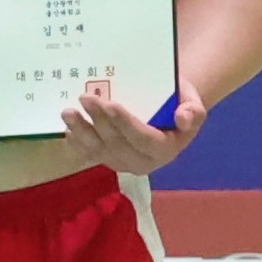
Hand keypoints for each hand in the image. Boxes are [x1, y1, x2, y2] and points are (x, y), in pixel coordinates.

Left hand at [60, 81, 196, 174]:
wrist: (168, 110)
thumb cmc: (179, 103)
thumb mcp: (193, 103)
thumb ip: (193, 111)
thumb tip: (182, 118)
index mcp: (165, 150)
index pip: (143, 139)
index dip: (125, 123)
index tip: (110, 104)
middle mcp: (142, 162)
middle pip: (117, 144)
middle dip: (100, 122)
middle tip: (86, 98)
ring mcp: (122, 162)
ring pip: (99, 150)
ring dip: (82, 132)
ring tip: (68, 113)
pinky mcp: (108, 159)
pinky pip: (89, 154)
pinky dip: (76, 142)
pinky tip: (67, 129)